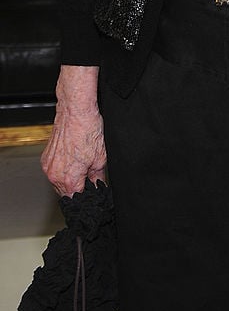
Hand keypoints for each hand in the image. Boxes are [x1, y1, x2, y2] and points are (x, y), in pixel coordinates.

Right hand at [41, 65, 106, 196]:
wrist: (76, 111)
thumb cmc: (87, 130)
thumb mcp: (100, 157)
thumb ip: (98, 177)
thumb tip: (98, 185)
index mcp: (68, 179)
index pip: (76, 199)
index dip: (86, 196)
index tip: (92, 192)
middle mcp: (54, 175)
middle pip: (66, 192)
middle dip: (78, 187)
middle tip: (89, 177)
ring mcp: (48, 166)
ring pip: (58, 181)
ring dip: (69, 178)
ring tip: (81, 164)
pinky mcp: (46, 157)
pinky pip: (54, 170)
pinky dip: (63, 168)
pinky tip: (73, 158)